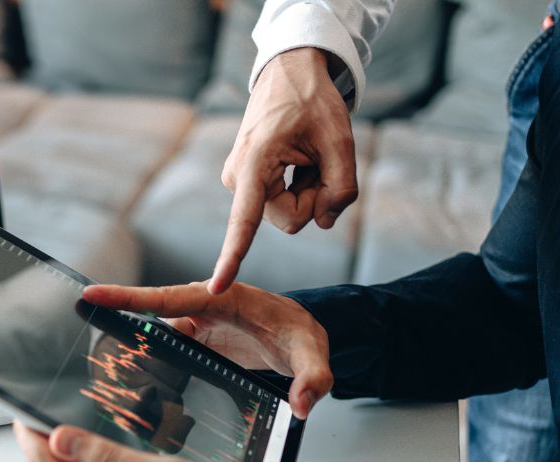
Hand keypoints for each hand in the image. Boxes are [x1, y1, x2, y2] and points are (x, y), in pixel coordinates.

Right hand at [82, 281, 331, 418]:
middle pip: (149, 317)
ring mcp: (195, 327)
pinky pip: (163, 353)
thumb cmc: (303, 334)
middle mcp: (202, 308)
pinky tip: (135, 389)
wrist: (300, 336)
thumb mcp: (313, 353)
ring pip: (153, 340)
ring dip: (133, 355)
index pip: (168, 297)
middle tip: (86, 343)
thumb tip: (302, 405)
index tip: (92, 294)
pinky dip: (148, 369)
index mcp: (222, 298)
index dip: (129, 297)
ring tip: (110, 379)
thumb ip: (313, 377)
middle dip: (116, 328)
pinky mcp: (194, 344)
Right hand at [210, 47, 358, 293]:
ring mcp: (238, 181)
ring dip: (306, 191)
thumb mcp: (342, 140)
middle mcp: (238, 177)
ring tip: (306, 155)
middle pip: (287, 220)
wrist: (290, 74)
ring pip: (284, 214)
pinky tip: (296, 159)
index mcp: (256, 162)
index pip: (244, 220)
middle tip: (321, 162)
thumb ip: (341, 189)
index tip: (216, 288)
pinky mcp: (244, 183)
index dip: (232, 256)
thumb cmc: (314, 102)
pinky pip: (278, 203)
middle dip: (313, 200)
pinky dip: (297, 187)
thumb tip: (323, 223)